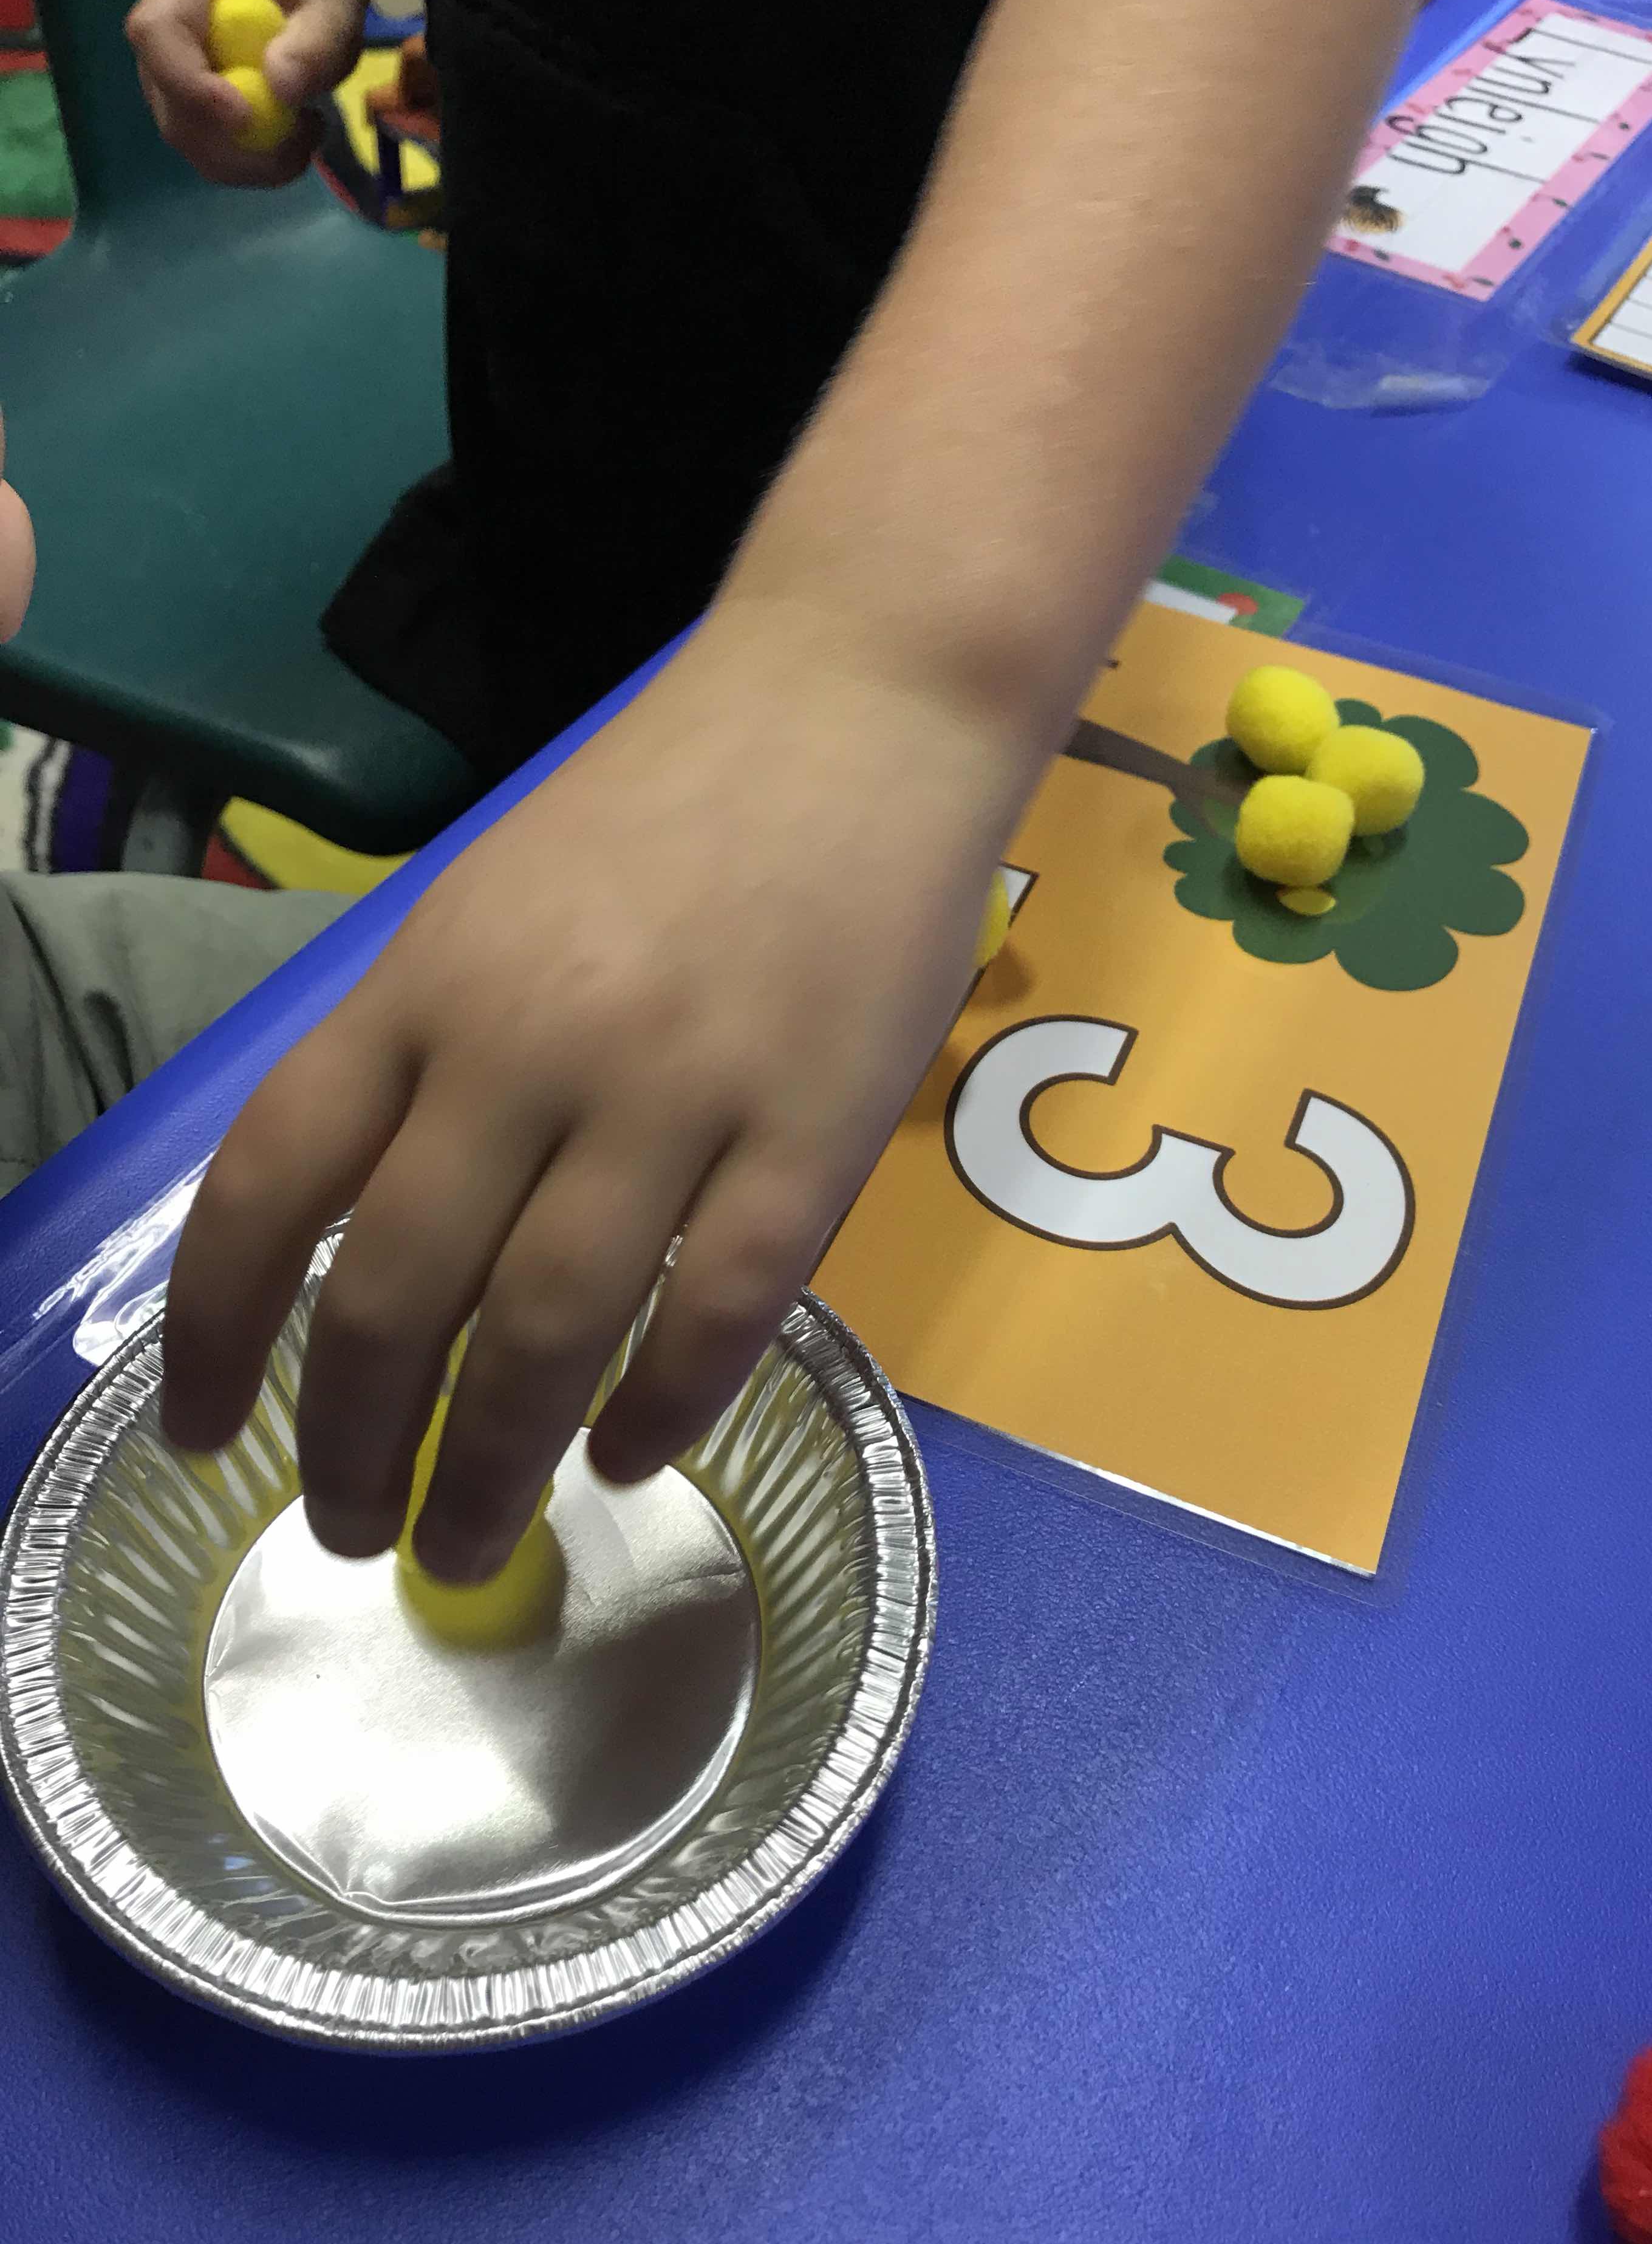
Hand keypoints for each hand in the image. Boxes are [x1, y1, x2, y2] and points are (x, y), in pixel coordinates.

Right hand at [125, 0, 367, 186]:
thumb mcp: (331, 7)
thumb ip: (313, 43)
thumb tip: (282, 89)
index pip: (156, 35)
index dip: (191, 85)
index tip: (246, 117)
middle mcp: (165, 41)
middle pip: (174, 112)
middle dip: (239, 145)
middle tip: (307, 131)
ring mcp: (173, 85)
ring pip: (196, 148)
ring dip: (259, 161)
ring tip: (310, 127)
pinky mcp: (195, 118)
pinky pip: (219, 160)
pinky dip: (263, 165)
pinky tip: (296, 135)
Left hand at [161, 617, 1029, 1580]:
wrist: (856, 698)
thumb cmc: (666, 805)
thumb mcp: (485, 902)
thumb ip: (419, 1056)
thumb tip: (368, 1251)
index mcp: (425, 979)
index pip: (270, 1185)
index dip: (215, 1337)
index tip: (204, 1440)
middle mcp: (526, 1040)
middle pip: (399, 1294)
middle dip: (356, 1446)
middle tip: (354, 1535)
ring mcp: (676, 1087)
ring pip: (550, 1330)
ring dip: (492, 1466)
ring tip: (466, 1545)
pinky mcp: (813, 1126)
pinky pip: (719, 1312)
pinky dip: (661, 1409)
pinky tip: (632, 1457)